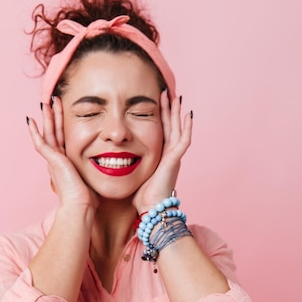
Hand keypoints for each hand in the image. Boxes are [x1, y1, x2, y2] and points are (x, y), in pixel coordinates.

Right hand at [26, 98, 97, 209]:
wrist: (80, 205)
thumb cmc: (88, 198)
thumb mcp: (93, 179)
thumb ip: (95, 172)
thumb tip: (110, 170)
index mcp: (66, 163)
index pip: (63, 140)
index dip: (62, 126)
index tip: (63, 114)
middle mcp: (58, 160)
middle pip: (54, 132)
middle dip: (54, 116)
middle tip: (53, 100)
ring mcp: (53, 160)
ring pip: (48, 133)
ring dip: (47, 117)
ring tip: (46, 102)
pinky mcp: (52, 160)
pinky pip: (40, 143)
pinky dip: (34, 132)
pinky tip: (30, 121)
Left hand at [133, 91, 191, 212]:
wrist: (151, 209)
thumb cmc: (142, 197)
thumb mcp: (134, 175)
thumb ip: (129, 165)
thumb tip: (113, 161)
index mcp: (160, 157)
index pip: (161, 132)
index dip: (159, 117)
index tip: (155, 102)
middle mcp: (168, 155)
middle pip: (170, 126)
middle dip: (168, 110)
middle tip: (166, 92)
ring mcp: (173, 157)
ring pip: (178, 129)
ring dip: (176, 113)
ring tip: (176, 97)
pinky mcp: (174, 161)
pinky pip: (184, 140)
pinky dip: (187, 127)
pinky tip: (188, 115)